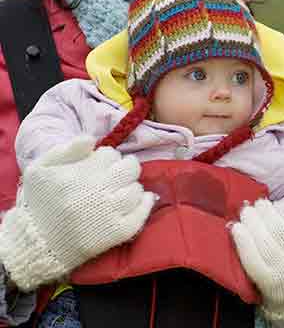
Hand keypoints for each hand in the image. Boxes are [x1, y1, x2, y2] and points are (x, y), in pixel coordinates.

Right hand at [0, 138, 154, 289]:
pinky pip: (142, 212)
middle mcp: (97, 191)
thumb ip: (65, 150)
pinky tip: (141, 200)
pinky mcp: (117, 231)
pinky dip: (145, 203)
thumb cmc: (38, 204)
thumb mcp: (40, 170)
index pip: (110, 154)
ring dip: (131, 186)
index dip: (106, 158)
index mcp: (79, 174)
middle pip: (129, 168)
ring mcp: (110, 212)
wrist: (36, 244)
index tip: (99, 166)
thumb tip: (91, 139)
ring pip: (137, 188)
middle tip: (114, 177)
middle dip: (123, 168)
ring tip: (119, 191)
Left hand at [231, 199, 283, 327]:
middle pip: (278, 228)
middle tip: (254, 205)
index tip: (270, 204)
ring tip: (245, 213)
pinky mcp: (268, 282)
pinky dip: (243, 244)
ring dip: (251, 224)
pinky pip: (253, 261)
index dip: (280, 208)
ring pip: (265, 242)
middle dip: (263, 212)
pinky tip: (236, 229)